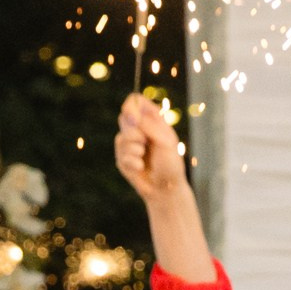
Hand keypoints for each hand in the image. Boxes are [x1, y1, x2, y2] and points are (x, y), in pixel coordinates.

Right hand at [114, 90, 188, 207]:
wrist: (165, 188)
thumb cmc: (170, 164)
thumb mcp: (165, 141)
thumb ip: (148, 126)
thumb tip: (131, 117)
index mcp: (152, 119)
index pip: (135, 101)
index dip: (130, 106)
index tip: (134, 119)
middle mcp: (139, 128)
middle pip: (124, 117)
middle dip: (134, 133)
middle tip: (145, 143)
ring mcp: (129, 143)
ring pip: (121, 137)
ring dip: (135, 149)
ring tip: (145, 157)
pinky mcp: (122, 158)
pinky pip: (121, 154)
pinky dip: (133, 162)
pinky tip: (141, 167)